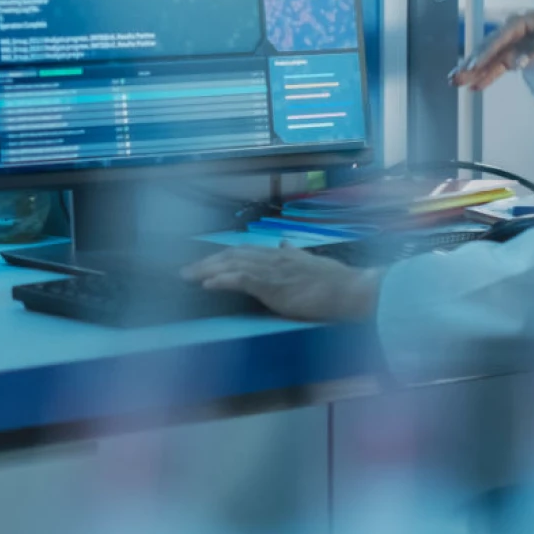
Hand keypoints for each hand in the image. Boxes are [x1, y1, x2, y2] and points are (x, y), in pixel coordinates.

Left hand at [182, 247, 382, 322]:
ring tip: (187, 276)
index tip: (206, 261)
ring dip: (207, 270)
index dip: (222, 256)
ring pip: (232, 265)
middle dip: (207, 262)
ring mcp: (271, 270)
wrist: (348, 289)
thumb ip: (293, 253)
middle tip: (186, 270)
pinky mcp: (272, 285)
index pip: (244, 251)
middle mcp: (271, 258)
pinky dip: (222, 280)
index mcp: (279, 254)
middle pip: (232, 255)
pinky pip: (241, 279)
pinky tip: (207, 284)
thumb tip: (283, 243)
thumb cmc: (334, 281)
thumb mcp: (309, 261)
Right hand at [449, 8, 533, 91]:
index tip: (473, 66)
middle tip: (454, 76)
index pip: (498, 40)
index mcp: (517, 24)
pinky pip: (496, 67)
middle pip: (486, 49)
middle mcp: (508, 34)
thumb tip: (515, 64)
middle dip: (470, 64)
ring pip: (487, 60)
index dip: (485, 53)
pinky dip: (486, 76)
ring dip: (472, 71)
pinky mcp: (511, 55)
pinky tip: (474, 86)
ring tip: (454, 82)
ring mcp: (508, 45)